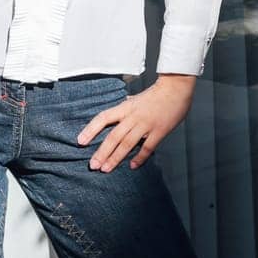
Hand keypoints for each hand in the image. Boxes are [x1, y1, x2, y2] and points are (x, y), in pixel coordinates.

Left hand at [76, 75, 197, 171]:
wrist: (176, 88)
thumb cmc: (158, 93)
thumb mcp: (138, 97)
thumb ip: (129, 104)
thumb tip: (123, 102)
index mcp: (126, 107)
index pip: (103, 118)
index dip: (90, 130)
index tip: (80, 142)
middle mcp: (133, 116)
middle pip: (113, 136)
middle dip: (102, 152)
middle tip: (93, 165)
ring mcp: (146, 124)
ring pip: (127, 144)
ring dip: (115, 157)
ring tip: (106, 169)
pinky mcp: (159, 131)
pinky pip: (147, 147)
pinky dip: (140, 157)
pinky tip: (132, 166)